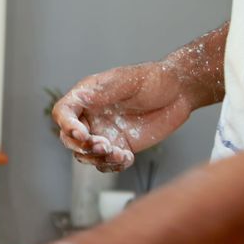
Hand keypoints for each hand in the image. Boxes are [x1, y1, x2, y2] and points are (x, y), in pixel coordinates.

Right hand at [53, 61, 193, 171]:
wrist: (180, 92)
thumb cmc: (154, 79)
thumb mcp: (126, 81)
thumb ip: (103, 92)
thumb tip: (81, 98)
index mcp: (87, 96)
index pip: (63, 113)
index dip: (67, 126)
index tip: (82, 134)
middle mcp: (91, 117)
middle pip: (69, 139)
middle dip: (83, 147)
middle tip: (104, 146)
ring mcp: (104, 133)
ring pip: (86, 155)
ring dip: (98, 159)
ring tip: (119, 154)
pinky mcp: (119, 146)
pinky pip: (107, 163)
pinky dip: (114, 165)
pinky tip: (128, 158)